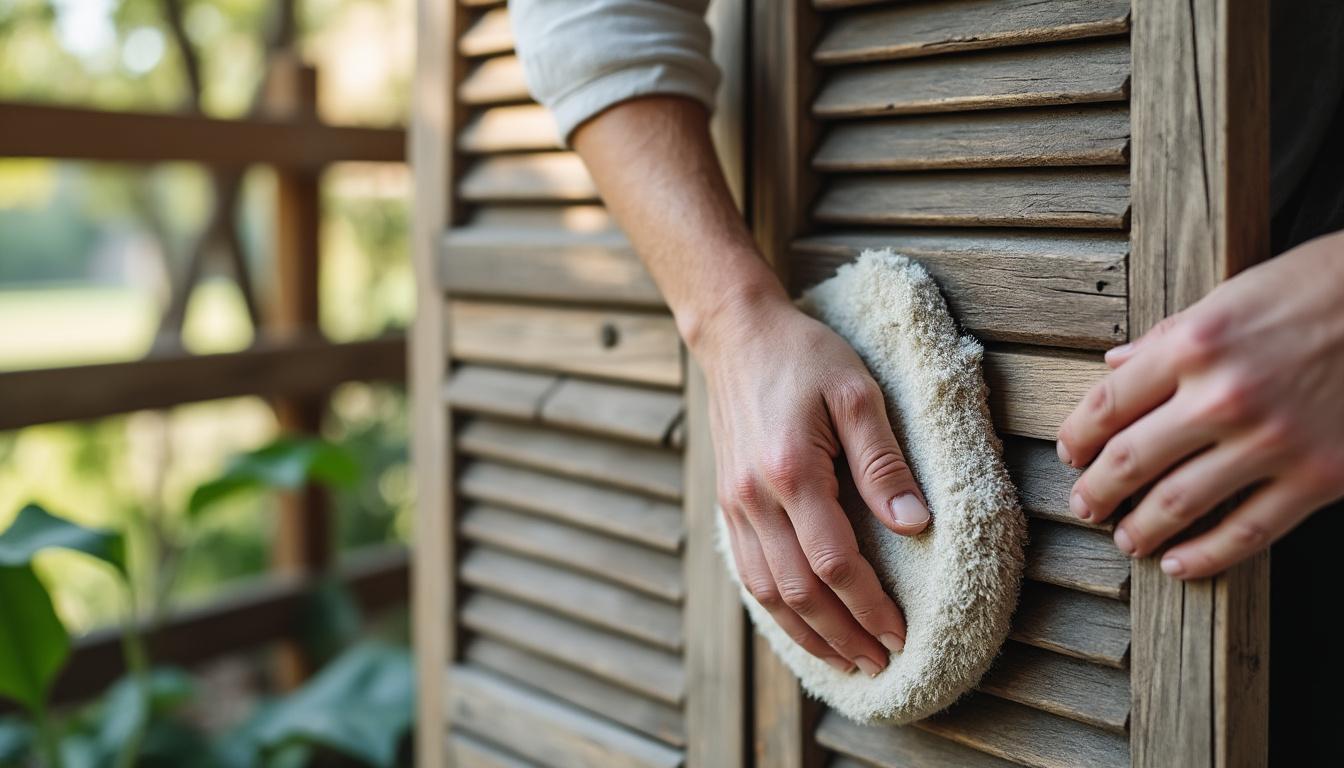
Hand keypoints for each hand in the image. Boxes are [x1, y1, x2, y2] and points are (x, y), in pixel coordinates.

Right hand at [695, 288, 929, 675]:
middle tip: (880, 663)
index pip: (834, 563)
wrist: (738, 334)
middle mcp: (753, 498)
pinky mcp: (728, 503)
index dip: (870, 607)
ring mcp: (734, 504)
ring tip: (845, 659)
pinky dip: (776, 609)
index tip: (901, 634)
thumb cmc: (804, 356)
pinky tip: (802, 623)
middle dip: (842, 636)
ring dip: (808, 634)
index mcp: (790, 472)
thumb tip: (914, 526)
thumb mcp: (857, 394)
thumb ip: (884, 463)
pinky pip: (749, 572)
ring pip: (766, 593)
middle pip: (798, 591)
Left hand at [1057, 230, 1343, 578]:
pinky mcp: (1319, 476)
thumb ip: (1167, 338)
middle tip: (1084, 507)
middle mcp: (1223, 397)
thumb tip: (1114, 365)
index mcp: (1193, 345)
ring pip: (1179, 503)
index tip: (1070, 455)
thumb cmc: (1314, 291)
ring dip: (1140, 529)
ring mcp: (1271, 441)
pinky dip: (1205, 556)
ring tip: (1126, 539)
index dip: (1077, 438)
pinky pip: (1247, 531)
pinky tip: (1179, 564)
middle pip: (1130, 460)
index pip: (1107, 404)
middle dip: (1096, 492)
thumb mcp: (1229, 297)